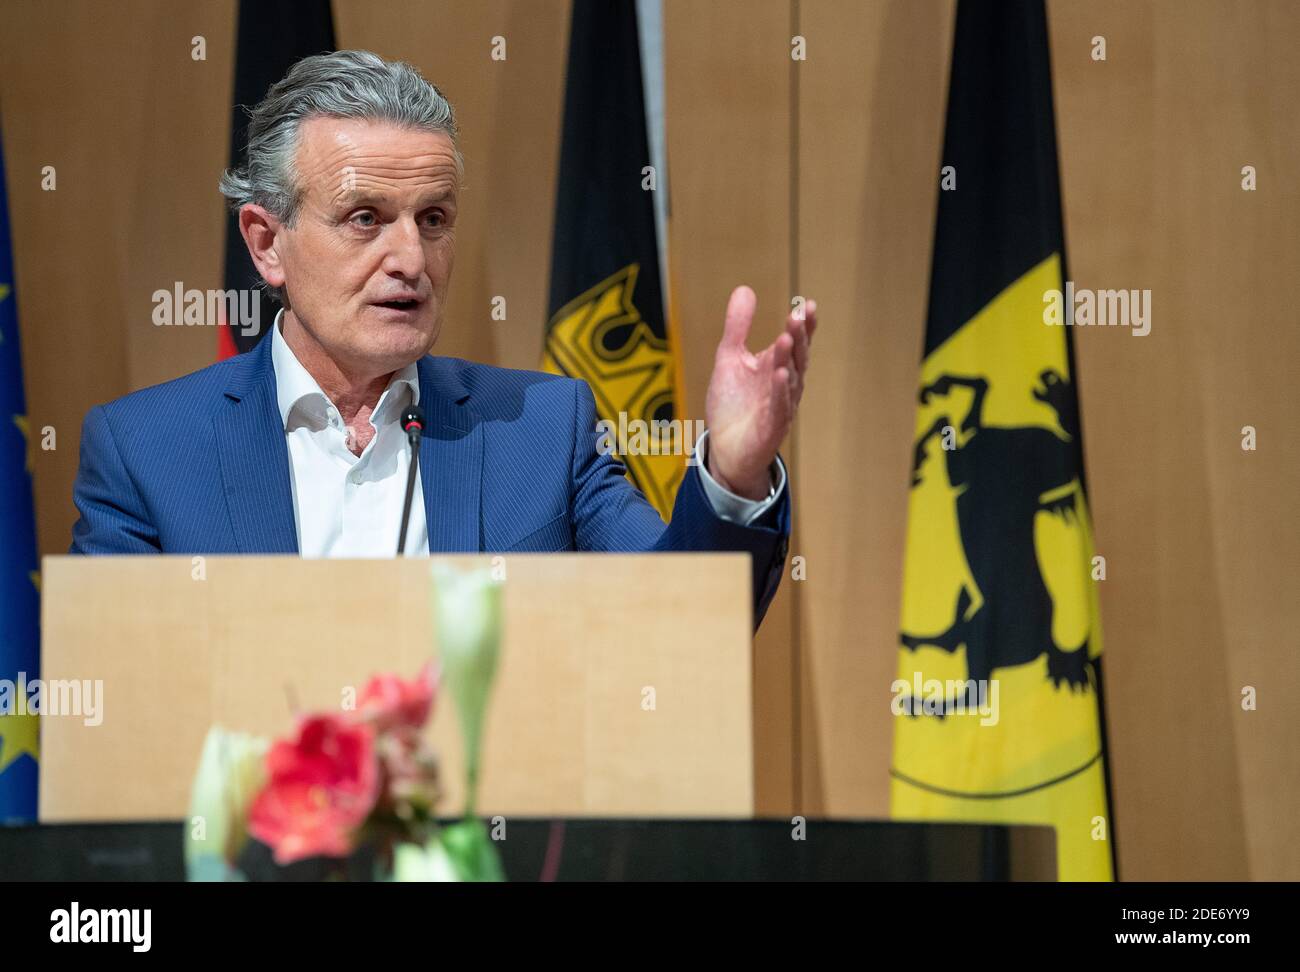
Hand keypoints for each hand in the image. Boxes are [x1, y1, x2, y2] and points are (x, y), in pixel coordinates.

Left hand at [704, 286, 816, 499]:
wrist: (725, 448)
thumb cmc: (733, 405)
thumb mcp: (730, 358)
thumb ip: (738, 327)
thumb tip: (746, 290)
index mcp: (776, 366)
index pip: (795, 342)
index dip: (803, 325)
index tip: (807, 304)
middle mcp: (784, 385)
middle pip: (796, 358)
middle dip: (799, 336)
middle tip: (798, 315)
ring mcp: (780, 406)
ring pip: (790, 380)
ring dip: (789, 359)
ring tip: (787, 337)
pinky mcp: (771, 427)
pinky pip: (779, 407)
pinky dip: (781, 392)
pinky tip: (781, 375)